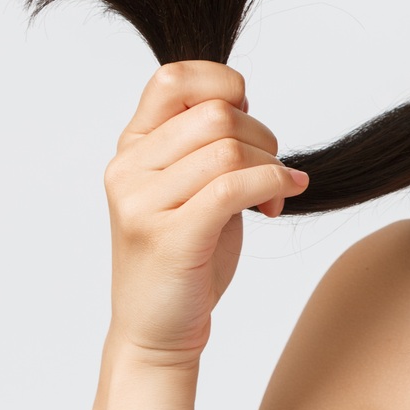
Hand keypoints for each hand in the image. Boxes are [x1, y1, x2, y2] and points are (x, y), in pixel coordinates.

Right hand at [100, 61, 308, 364]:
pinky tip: (280, 202)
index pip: (173, 78)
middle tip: (271, 169)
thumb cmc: (186, 253)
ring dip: (270, 167)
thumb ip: (204, 140)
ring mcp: (142, 204)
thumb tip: (240, 98)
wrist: (158, 331)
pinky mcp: (169, 237)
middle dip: (262, 138)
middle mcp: (129, 169)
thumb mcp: (190, 184)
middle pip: (216, 114)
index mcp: (132, 147)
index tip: (246, 118)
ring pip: (228, 149)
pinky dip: (271, 186)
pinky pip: (232, 187)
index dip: (223, 84)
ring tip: (274, 194)